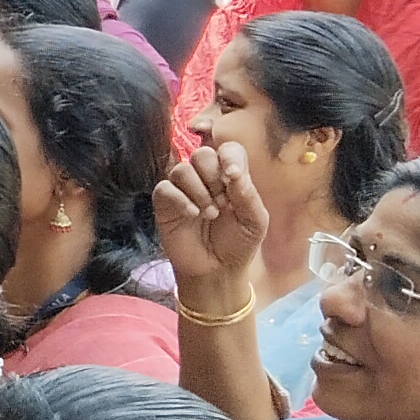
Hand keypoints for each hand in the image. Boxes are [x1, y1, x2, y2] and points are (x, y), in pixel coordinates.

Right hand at [152, 139, 271, 293]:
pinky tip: (192, 214)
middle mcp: (205, 178)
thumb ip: (247, 194)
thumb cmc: (238, 243)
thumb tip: (232, 171)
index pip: (228, 149)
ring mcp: (183, 189)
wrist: (217, 271)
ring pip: (182, 169)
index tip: (232, 177)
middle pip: (202, 154)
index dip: (228, 156)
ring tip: (209, 213)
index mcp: (230, 177)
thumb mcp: (255, 221)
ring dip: (198, 191)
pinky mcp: (164, 203)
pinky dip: (179, 199)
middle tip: (222, 203)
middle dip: (213, 177)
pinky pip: (165, 188)